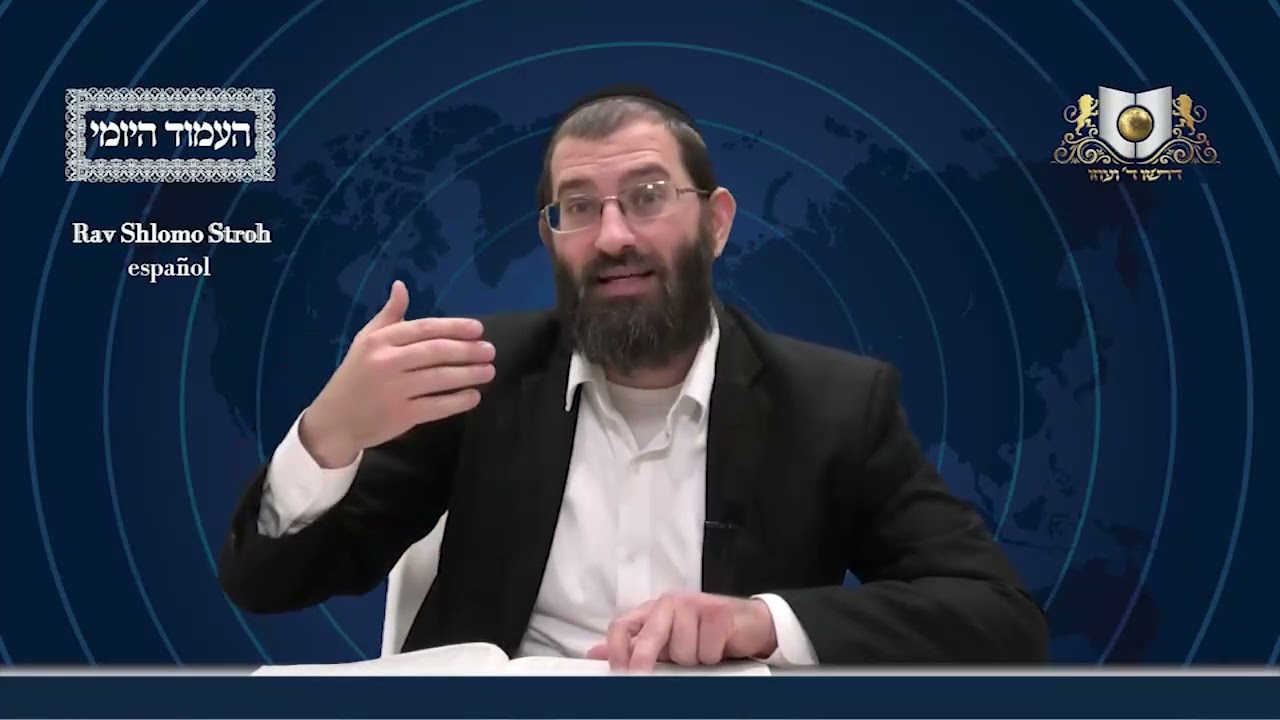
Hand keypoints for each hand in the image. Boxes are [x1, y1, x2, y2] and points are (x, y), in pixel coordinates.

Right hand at [300, 280, 494, 466]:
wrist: (334, 420)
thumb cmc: (355, 376)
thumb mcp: (365, 341)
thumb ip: (389, 315)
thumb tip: (401, 286)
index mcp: (380, 341)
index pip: (424, 329)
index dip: (454, 327)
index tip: (478, 329)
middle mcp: (387, 362)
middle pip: (436, 352)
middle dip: (467, 350)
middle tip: (490, 350)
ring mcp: (394, 390)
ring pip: (440, 378)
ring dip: (469, 374)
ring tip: (488, 371)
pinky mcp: (401, 416)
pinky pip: (437, 406)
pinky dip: (458, 401)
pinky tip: (474, 396)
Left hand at [587, 592, 777, 672]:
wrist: (749, 623)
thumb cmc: (704, 633)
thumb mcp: (666, 641)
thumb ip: (634, 646)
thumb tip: (596, 653)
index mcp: (653, 610)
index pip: (623, 625)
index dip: (617, 650)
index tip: (618, 673)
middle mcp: (671, 603)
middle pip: (650, 636)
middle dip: (645, 660)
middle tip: (641, 676)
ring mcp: (695, 605)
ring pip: (682, 650)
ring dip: (694, 660)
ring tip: (702, 652)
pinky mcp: (718, 613)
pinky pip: (707, 650)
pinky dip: (713, 656)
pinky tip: (717, 647)